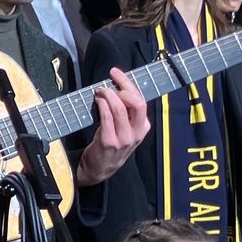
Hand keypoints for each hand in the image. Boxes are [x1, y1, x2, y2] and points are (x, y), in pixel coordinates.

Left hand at [73, 68, 149, 185]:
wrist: (100, 168)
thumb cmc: (111, 142)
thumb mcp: (125, 129)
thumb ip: (126, 112)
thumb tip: (116, 86)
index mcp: (143, 127)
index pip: (141, 100)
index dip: (128, 84)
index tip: (116, 73)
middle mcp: (137, 133)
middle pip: (137, 103)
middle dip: (123, 86)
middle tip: (110, 81)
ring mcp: (124, 139)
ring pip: (120, 109)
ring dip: (109, 95)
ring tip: (100, 91)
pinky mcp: (109, 142)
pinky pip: (107, 118)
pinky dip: (102, 105)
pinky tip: (98, 101)